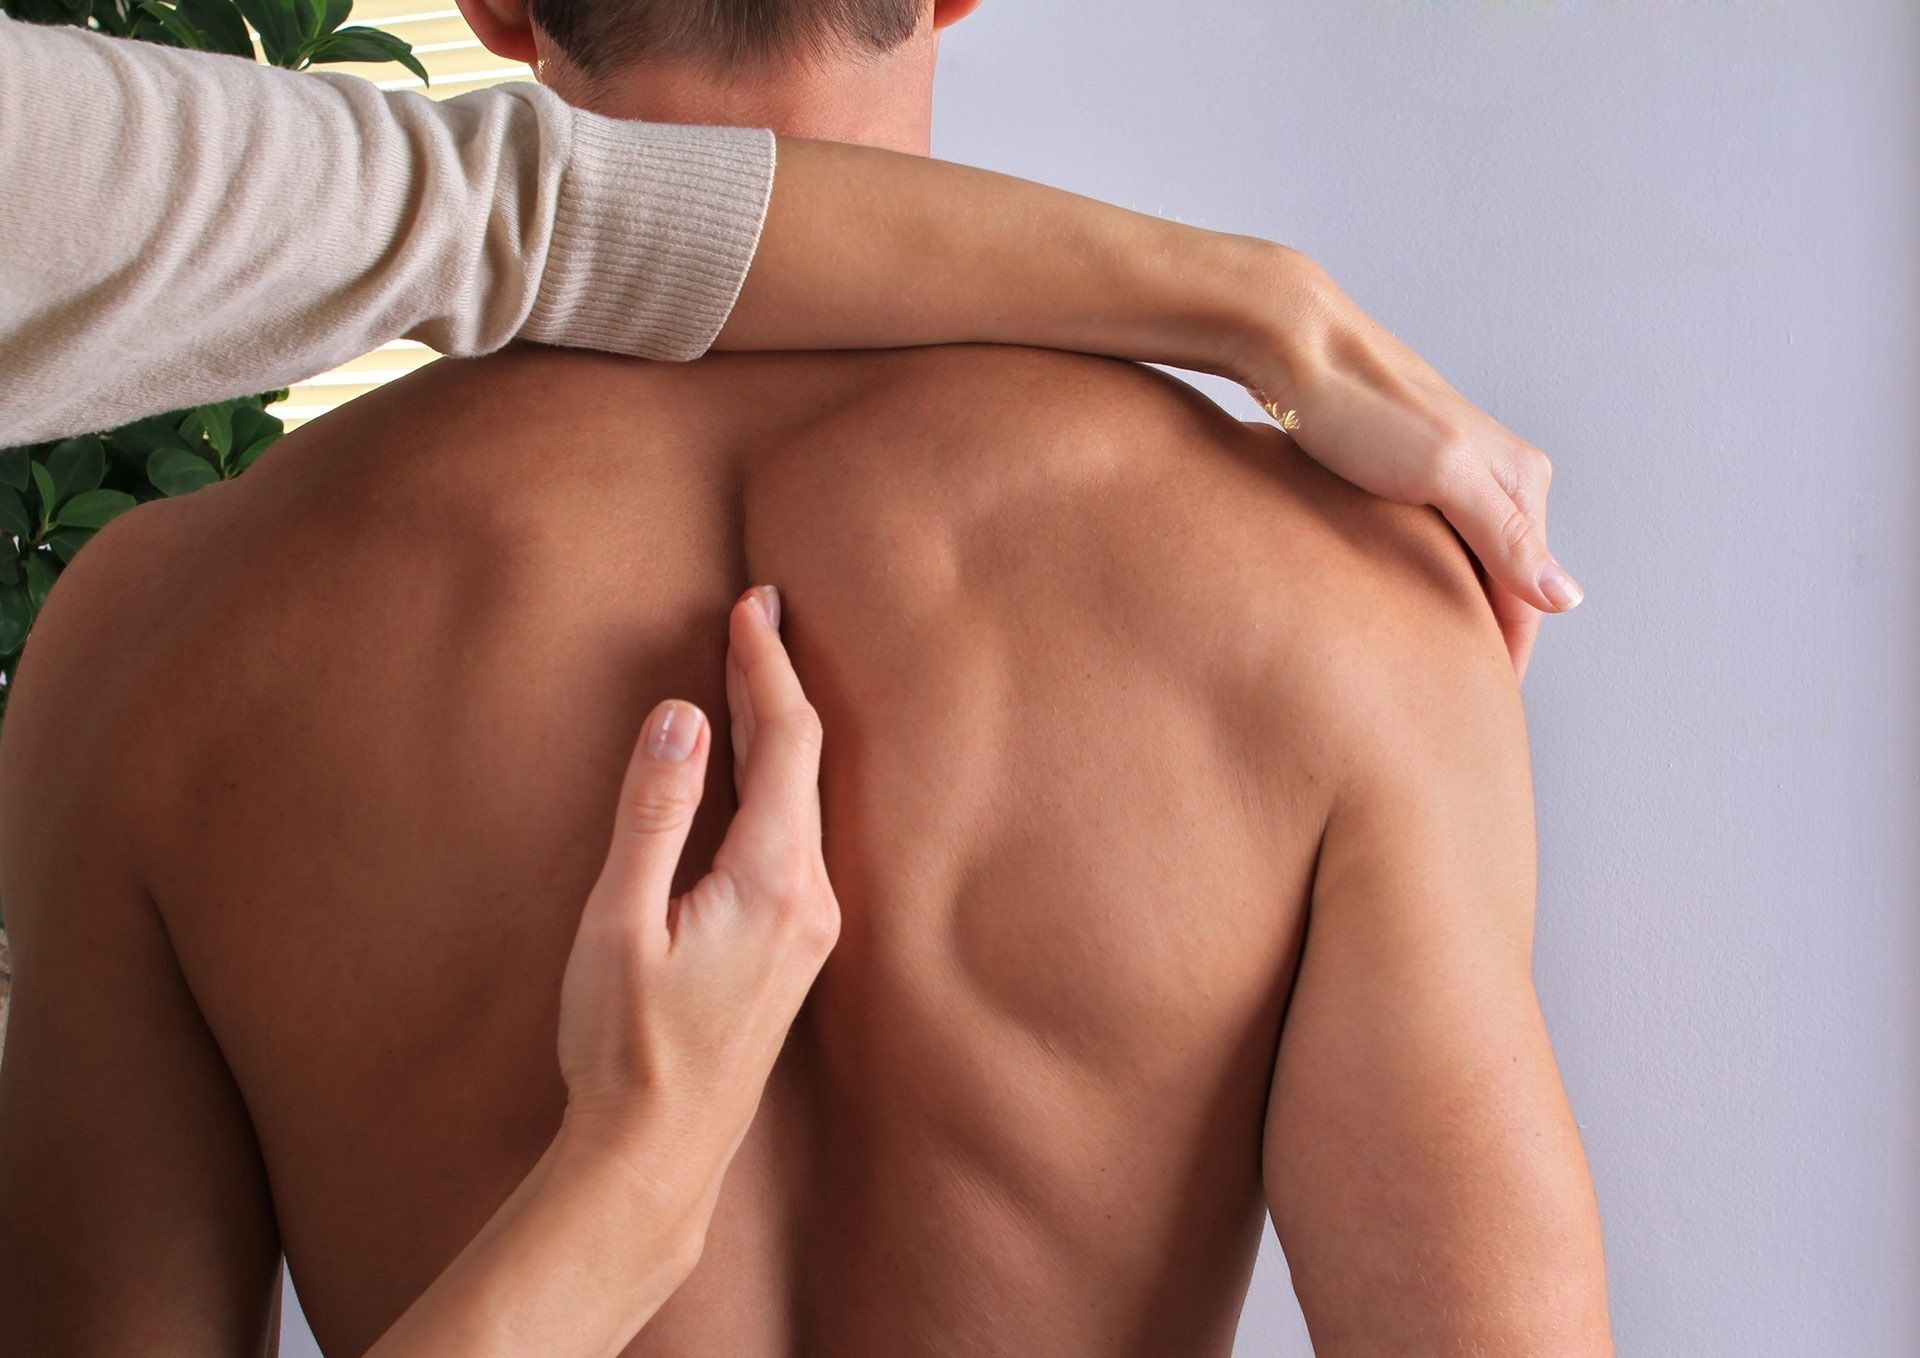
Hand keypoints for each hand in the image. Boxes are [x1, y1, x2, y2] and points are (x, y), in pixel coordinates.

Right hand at [555, 584, 839, 1207]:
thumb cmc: (627, 1046)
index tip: (754, 603)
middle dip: (779, 680)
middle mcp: (813, 898)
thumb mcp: (621, 922)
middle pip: (808, 760)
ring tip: (757, 666)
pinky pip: (799, 834)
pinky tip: (757, 767)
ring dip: (781, 728)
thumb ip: (654, 814)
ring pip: (808, 797)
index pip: (787, 741)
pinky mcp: (797, 948)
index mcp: (775, 880)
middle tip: (760, 609)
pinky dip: (779, 778)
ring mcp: (812, 927)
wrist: (658, 1152)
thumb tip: (682, 718)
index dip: (767, 665)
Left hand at [1234, 249, 1580, 679]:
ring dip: (1444, 613)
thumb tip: (1568, 599)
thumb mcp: (1439, 472)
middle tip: (1441, 711)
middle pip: (1500, 580)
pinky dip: (1413, 582)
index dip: (1504, 658)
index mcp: (1520, 479)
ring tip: (1412, 674)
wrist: (1288, 343)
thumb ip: (1504, 534)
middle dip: (1478, 641)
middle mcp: (1498, 471)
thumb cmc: (1355, 408)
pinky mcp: (1404, 467)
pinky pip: (1424, 542)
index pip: (1529, 595)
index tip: (1478, 720)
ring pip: (1461, 563)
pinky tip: (1382, 611)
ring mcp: (1451, 469)